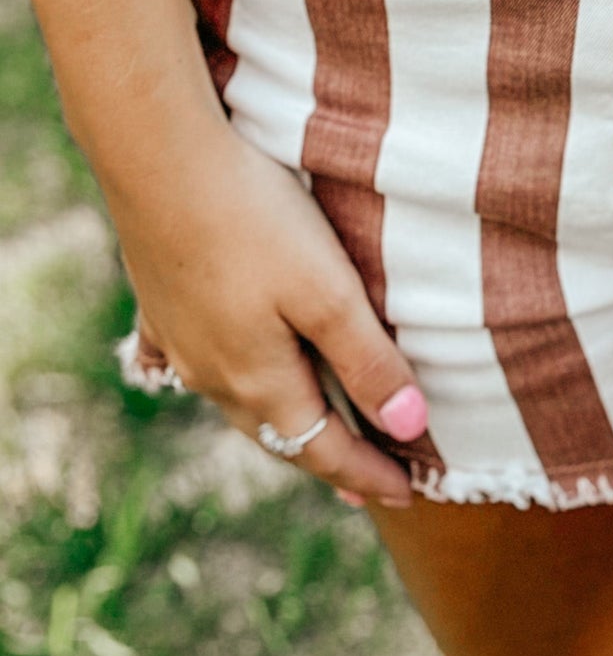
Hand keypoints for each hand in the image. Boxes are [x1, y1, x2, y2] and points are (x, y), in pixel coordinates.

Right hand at [109, 122, 425, 509]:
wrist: (159, 163)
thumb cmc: (255, 221)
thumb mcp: (328, 292)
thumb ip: (368, 360)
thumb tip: (409, 427)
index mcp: (259, 380)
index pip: (323, 450)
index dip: (369, 472)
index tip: (409, 492)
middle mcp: (213, 374)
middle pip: (279, 433)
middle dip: (326, 458)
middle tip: (365, 481)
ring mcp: (183, 339)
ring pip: (240, 399)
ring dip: (281, 421)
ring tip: (307, 432)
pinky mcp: (163, 302)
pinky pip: (198, 360)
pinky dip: (228, 377)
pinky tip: (219, 373)